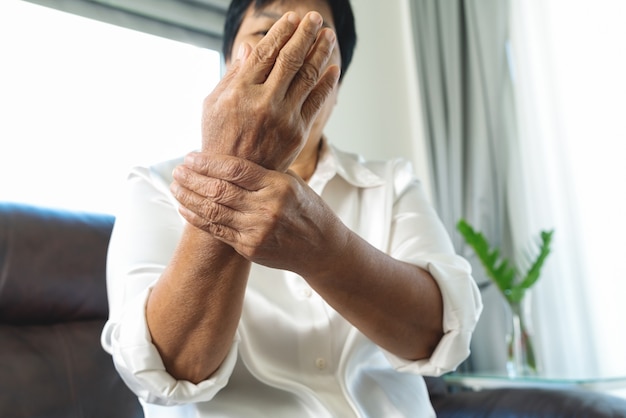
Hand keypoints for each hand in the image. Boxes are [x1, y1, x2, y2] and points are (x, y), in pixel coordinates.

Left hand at [171, 152, 348, 273]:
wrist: (321, 248)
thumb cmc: (306, 209)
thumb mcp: (292, 182)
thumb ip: (263, 171)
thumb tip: (228, 155)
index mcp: (279, 186)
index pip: (235, 169)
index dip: (208, 162)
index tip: (190, 156)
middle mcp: (268, 208)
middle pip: (219, 190)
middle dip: (192, 179)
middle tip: (177, 170)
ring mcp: (257, 231)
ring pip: (213, 211)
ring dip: (188, 198)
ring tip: (175, 187)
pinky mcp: (249, 248)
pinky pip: (216, 231)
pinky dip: (197, 219)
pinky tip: (184, 208)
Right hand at [202, 12, 339, 171]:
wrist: (233, 180)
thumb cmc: (219, 140)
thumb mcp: (213, 105)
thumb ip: (233, 76)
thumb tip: (250, 48)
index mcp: (239, 91)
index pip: (266, 53)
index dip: (282, 32)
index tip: (292, 18)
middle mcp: (263, 102)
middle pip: (291, 59)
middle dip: (305, 34)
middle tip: (315, 19)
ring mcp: (283, 117)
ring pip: (307, 77)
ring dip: (321, 53)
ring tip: (328, 36)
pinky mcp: (297, 132)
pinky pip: (317, 102)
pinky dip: (327, 84)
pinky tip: (334, 69)